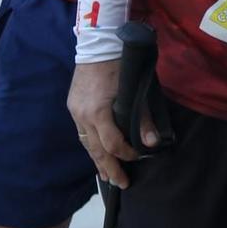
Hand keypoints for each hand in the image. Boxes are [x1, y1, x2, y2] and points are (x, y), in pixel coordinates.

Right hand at [68, 59, 155, 188]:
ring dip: (98, 160)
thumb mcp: (136, 89)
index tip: (137, 158)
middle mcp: (83, 115)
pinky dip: (91, 145)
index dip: (125, 154)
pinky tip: (97, 153)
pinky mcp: (73, 106)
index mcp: (98, 111)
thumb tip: (153, 143)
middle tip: (121, 184)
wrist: (98, 43)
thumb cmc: (121, 64)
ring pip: (86, 143)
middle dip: (109, 168)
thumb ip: (143, 117)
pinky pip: (82, 132)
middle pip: (95, 149)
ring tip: (108, 175)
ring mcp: (75, 111)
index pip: (111, 143)